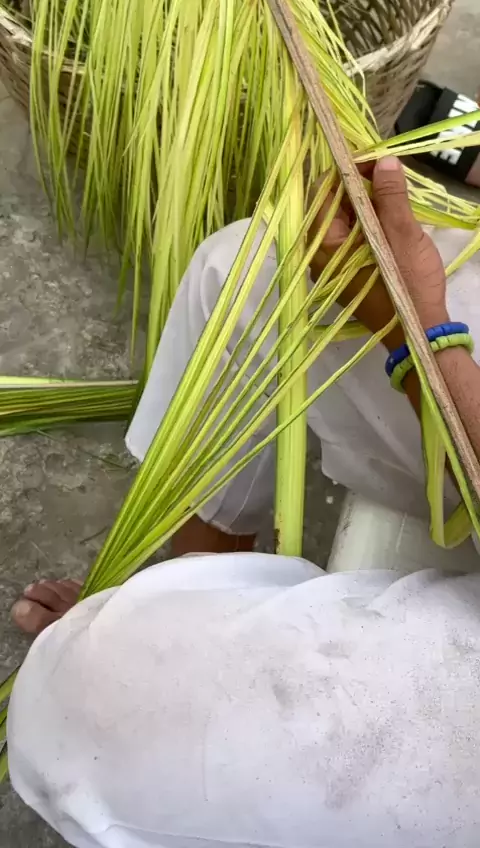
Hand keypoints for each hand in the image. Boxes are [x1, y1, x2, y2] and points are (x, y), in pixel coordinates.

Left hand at [309, 157, 448, 345]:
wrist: (419, 332)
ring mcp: (334, 264)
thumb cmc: (408, 288)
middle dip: (357, 183)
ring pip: (344, 219)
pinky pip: (352, 235)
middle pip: (331, 205)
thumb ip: (390, 197)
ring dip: (365, 199)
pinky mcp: (349, 269)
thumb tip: (383, 161)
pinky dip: (368, 218)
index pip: (322, 193)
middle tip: (387, 167)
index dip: (346, 170)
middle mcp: (322, 255)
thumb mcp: (402, 237)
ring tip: (392, 183)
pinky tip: (389, 208)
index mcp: (326, 247)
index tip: (373, 157)